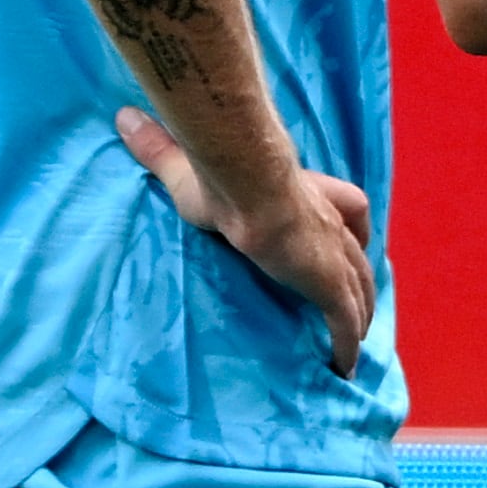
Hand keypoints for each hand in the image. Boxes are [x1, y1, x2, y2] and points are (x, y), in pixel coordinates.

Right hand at [116, 107, 374, 375]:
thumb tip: (125, 118)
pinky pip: (344, 323)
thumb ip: (160, 148)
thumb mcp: (186, 166)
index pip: (350, 209)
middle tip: (356, 304)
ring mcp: (333, 256)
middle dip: (360, 282)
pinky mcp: (327, 284)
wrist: (246, 186)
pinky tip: (344, 369)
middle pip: (360, 259)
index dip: (352, 231)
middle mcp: (330, 226)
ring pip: (360, 291)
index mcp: (308, 196)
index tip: (351, 244)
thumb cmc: (222, 177)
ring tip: (354, 342)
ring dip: (359, 316)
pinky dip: (346, 345)